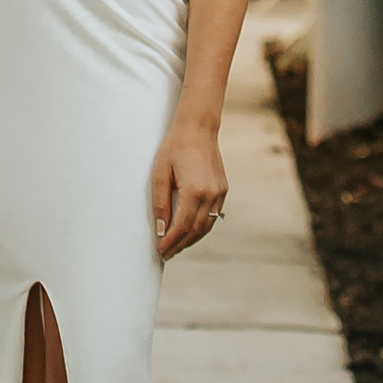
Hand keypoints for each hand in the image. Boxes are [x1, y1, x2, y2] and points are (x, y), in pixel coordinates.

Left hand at [151, 119, 227, 258]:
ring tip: (176, 247)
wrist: (198, 128)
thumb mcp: (160, 173)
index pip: (182, 226)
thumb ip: (160, 203)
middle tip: (166, 254)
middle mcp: (211, 195)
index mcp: (194, 190)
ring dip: (191, 239)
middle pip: (195, 231)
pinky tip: (189, 231)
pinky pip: (212, 216)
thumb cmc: (175, 147)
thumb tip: (161, 229)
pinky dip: (200, 227)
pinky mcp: (222, 190)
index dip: (170, 242)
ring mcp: (220, 193)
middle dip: (180, 245)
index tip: (160, 251)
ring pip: (206, 226)